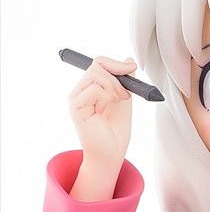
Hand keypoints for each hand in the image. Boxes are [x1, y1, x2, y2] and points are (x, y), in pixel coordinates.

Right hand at [68, 55, 136, 169]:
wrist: (112, 152)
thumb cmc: (116, 129)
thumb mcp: (124, 98)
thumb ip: (125, 79)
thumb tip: (128, 59)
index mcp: (89, 87)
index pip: (98, 63)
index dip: (116, 64)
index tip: (132, 68)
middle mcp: (79, 91)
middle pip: (97, 66)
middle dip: (117, 75)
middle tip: (126, 94)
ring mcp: (75, 99)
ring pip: (95, 74)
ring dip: (114, 85)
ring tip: (121, 100)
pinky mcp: (76, 108)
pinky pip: (93, 89)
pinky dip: (107, 94)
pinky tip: (112, 104)